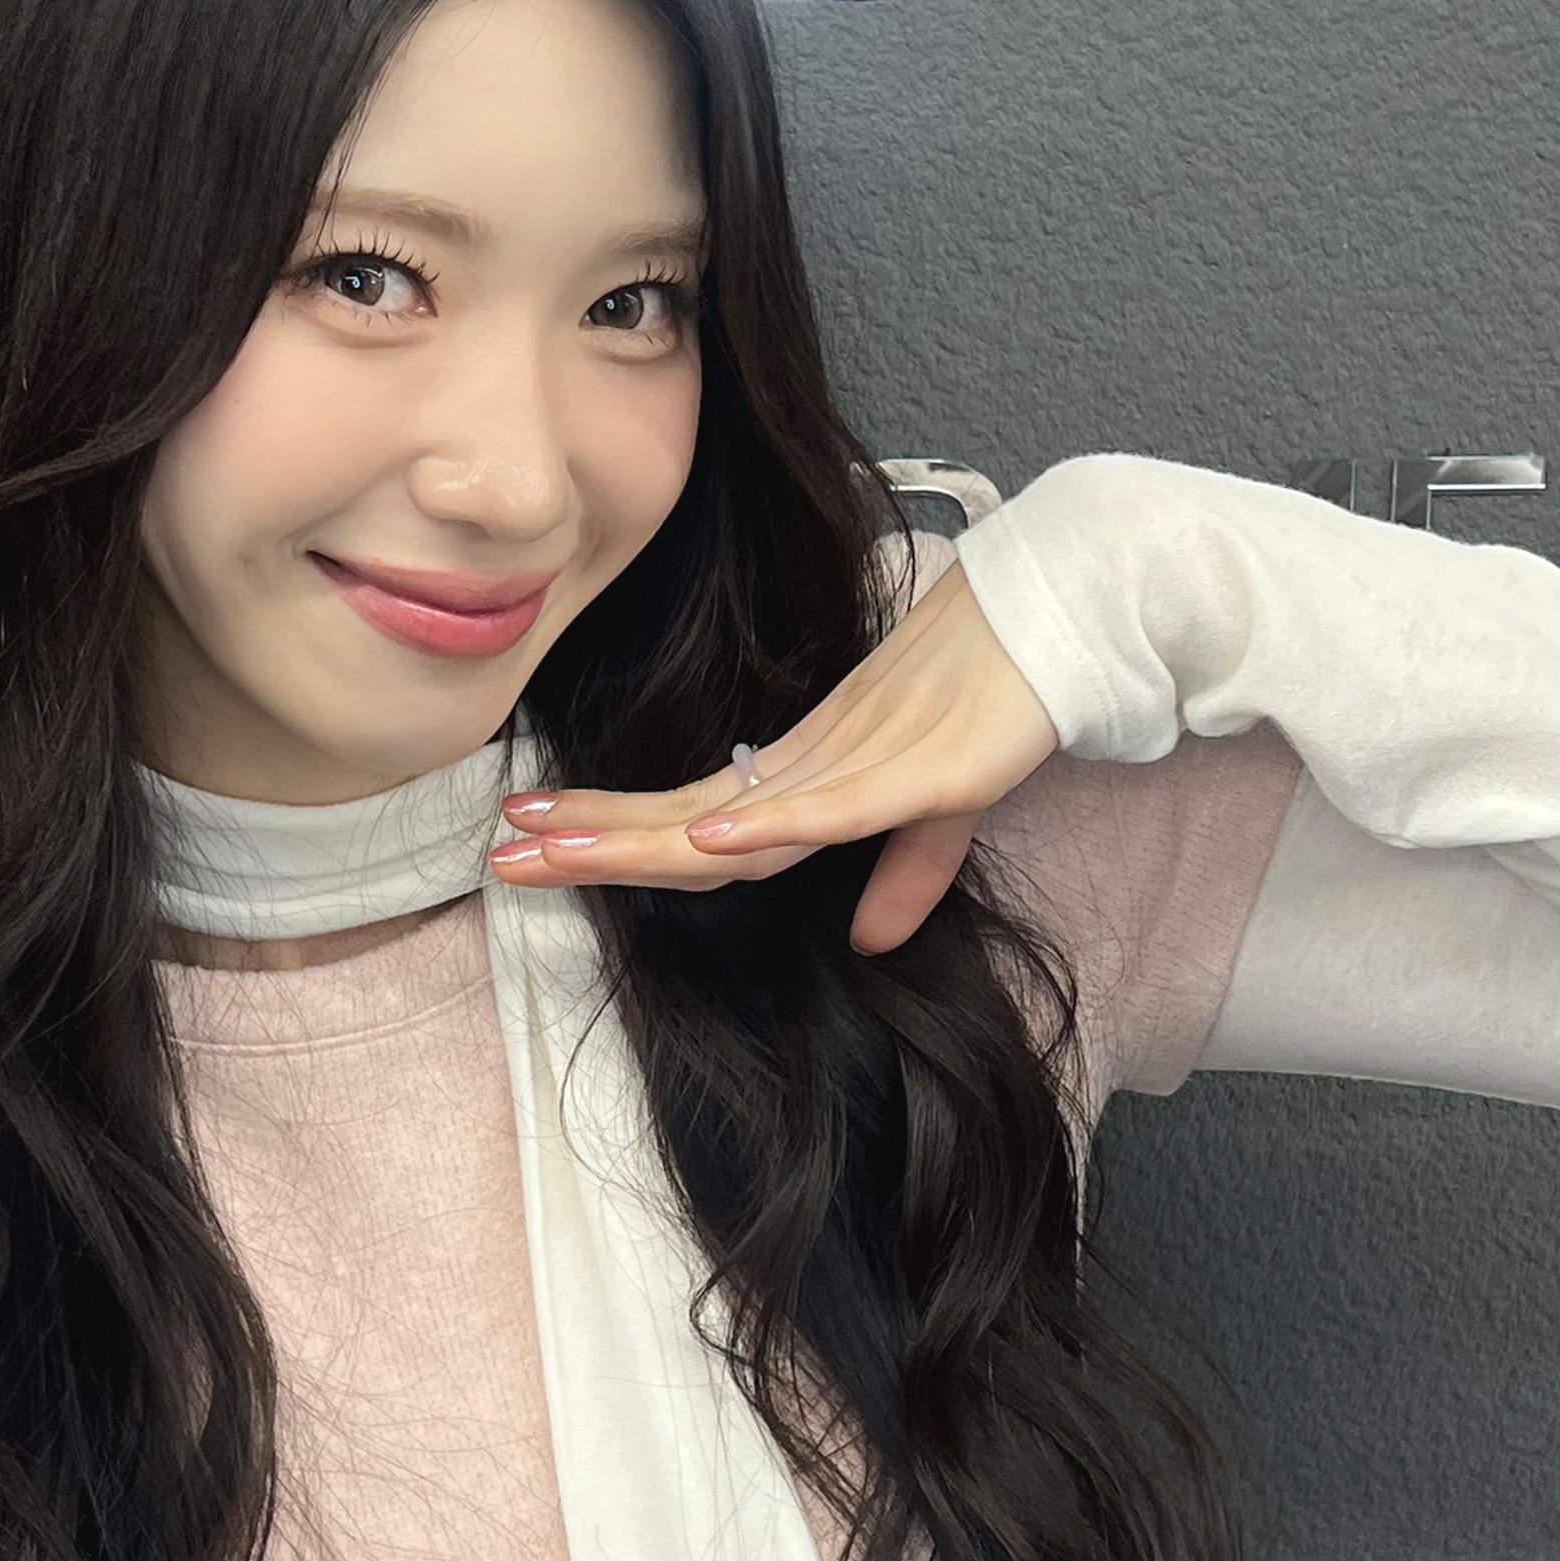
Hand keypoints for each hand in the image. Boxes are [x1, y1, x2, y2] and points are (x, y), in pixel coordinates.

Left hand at [489, 560, 1060, 952]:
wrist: (1058, 619)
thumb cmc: (995, 696)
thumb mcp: (939, 810)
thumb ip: (902, 874)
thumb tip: (869, 941)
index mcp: (809, 778)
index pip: (693, 821)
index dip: (615, 835)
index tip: (534, 838)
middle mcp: (813, 770)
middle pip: (685, 825)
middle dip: (592, 840)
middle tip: (500, 849)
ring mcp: (858, 768)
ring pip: (731, 822)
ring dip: (639, 839)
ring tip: (553, 846)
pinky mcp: (917, 773)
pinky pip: (830, 809)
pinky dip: (767, 827)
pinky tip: (705, 841)